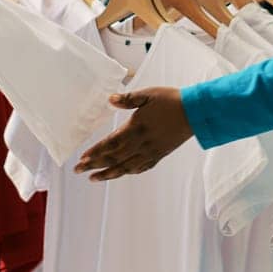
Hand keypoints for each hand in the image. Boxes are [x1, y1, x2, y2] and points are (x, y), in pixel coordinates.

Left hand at [74, 88, 192, 181]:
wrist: (194, 113)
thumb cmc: (170, 100)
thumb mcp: (148, 94)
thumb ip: (128, 99)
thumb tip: (110, 99)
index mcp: (135, 128)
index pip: (110, 143)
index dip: (94, 152)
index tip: (81, 158)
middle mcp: (140, 143)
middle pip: (113, 158)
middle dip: (94, 165)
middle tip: (78, 170)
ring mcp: (150, 152)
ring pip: (125, 167)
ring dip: (107, 173)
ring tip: (93, 178)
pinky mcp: (159, 155)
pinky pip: (140, 168)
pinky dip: (127, 172)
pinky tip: (121, 173)